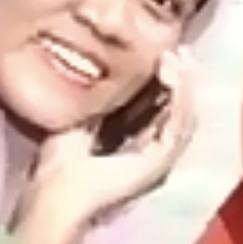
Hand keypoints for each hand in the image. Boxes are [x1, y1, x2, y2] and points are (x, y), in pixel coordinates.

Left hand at [24, 56, 197, 229]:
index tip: (163, 52)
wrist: (57, 193)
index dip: (165, 79)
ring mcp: (161, 158)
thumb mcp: (79, 119)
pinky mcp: (162, 161)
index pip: (160, 105)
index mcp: (135, 143)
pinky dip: (181, 98)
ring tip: (178, 57)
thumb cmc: (59, 165)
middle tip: (179, 50)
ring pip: (184, 115)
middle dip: (181, 77)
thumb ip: (98, 100)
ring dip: (185, 84)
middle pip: (178, 109)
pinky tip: (174, 75)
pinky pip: (179, 126)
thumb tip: (105, 68)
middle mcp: (153, 151)